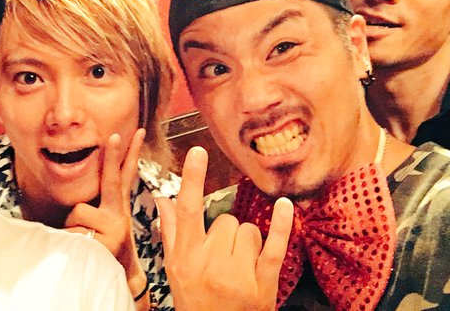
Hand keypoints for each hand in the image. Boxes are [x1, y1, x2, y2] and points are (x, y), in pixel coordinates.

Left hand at [64, 128, 147, 299]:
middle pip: (111, 181)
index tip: (135, 132)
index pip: (124, 176)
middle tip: (113, 136)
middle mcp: (118, 215)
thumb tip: (80, 202)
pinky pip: (72, 232)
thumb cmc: (105, 250)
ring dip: (72, 226)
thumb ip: (95, 208)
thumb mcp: (104, 226)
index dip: (130, 153)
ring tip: (83, 241)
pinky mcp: (104, 242)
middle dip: (112, 157)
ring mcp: (113, 228)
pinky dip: (70, 241)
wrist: (118, 279)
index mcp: (118, 208)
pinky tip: (82, 251)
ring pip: (78, 211)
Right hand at [157, 147, 293, 310]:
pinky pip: (274, 245)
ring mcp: (238, 274)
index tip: (198, 152)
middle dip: (225, 233)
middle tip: (220, 256)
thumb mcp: (174, 269)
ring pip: (248, 230)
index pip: (188, 211)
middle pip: (225, 221)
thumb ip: (170, 231)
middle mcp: (210, 263)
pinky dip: (282, 225)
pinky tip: (285, 206)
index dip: (193, 180)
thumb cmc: (194, 301)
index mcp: (185, 257)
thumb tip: (164, 198)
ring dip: (246, 242)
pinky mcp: (263, 283)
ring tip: (238, 265)